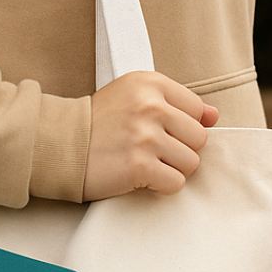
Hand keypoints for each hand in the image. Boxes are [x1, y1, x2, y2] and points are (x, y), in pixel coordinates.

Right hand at [83, 71, 219, 201]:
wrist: (58, 146)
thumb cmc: (95, 125)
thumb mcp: (132, 98)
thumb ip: (175, 104)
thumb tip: (214, 116)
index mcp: (151, 84)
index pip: (197, 110)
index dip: (180, 128)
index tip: (157, 133)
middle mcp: (151, 106)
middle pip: (199, 138)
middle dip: (178, 150)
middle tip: (148, 152)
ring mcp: (146, 136)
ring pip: (191, 163)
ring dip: (170, 170)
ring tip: (143, 164)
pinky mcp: (139, 165)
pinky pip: (175, 183)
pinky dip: (160, 187)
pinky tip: (140, 179)